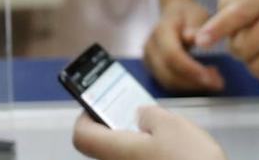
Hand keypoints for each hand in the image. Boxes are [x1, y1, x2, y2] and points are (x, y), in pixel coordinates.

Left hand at [72, 107, 226, 159]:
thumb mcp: (171, 124)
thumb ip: (150, 115)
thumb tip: (141, 116)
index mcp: (117, 151)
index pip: (82, 136)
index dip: (87, 117)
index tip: (102, 105)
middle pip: (106, 147)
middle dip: (121, 129)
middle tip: (143, 117)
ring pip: (127, 158)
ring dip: (140, 145)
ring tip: (167, 136)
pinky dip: (153, 157)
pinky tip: (176, 154)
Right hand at [143, 0, 224, 91]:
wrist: (174, 12)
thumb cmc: (188, 13)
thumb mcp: (197, 15)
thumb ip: (196, 27)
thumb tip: (194, 38)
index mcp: (161, 31)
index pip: (172, 55)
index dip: (190, 69)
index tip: (211, 77)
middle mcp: (151, 47)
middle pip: (168, 73)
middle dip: (194, 82)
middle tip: (218, 82)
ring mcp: (149, 59)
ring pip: (169, 82)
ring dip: (192, 86)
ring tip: (214, 80)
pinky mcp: (154, 69)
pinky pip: (169, 82)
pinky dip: (187, 85)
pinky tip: (204, 80)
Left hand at [195, 0, 258, 88]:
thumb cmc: (256, 12)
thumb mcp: (237, 0)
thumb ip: (218, 13)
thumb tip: (200, 37)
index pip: (238, 15)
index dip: (218, 29)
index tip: (201, 41)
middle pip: (244, 48)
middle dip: (237, 49)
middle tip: (244, 41)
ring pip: (257, 68)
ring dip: (251, 64)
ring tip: (257, 51)